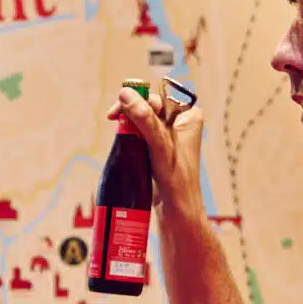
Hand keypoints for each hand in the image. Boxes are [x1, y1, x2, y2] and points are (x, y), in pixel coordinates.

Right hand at [111, 87, 205, 218]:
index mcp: (189, 116)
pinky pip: (141, 133)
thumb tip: (125, 94)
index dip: (138, 99)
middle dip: (131, 112)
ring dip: (129, 123)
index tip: (119, 107)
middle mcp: (180, 123)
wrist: (176, 209)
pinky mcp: (158, 148)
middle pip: (149, 107)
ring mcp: (169, 136)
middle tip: (113, 118)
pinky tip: (123, 139)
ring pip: (143, 120)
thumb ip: (144, 118)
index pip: (160, 98)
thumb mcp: (159, 143)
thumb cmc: (176, 177)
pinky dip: (130, 134)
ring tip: (117, 128)